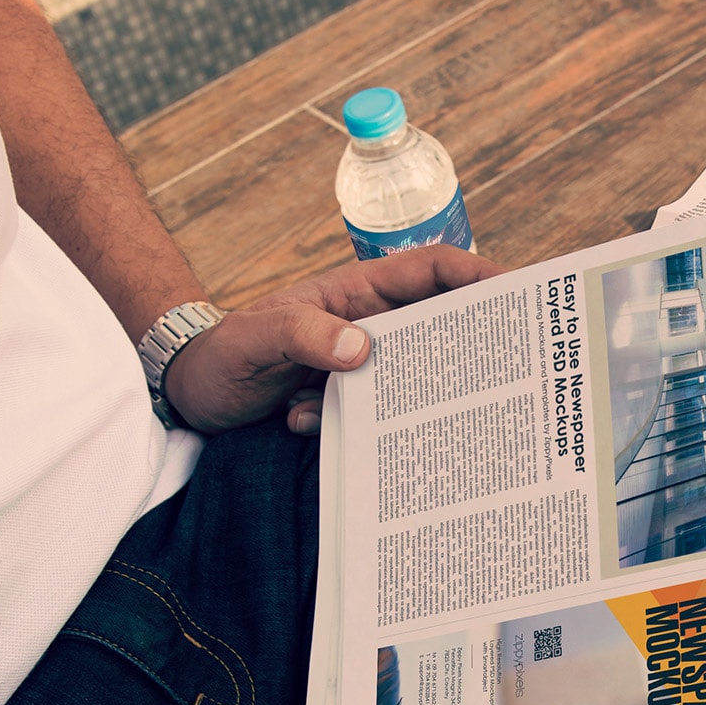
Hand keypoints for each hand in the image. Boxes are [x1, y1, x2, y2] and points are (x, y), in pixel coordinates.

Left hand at [164, 245, 503, 433]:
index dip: (477, 274)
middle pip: (438, 327)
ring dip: (410, 404)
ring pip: (412, 381)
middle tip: (507, 374)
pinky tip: (326, 434)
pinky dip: (367, 433)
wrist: (187, 396)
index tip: (518, 291)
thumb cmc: (222, 354)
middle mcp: (367, 328)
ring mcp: (359, 367)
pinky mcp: (347, 404)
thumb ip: (305, 337)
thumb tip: (363, 350)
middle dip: (470, 348)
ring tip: (425, 421)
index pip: (430, 270)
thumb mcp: (256, 339)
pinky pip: (378, 418)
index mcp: (356, 294)